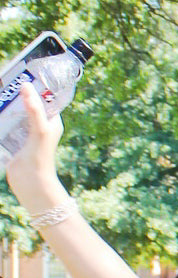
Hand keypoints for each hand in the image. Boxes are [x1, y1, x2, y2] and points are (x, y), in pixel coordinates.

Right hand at [5, 82, 65, 213]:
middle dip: (16, 92)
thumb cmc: (41, 157)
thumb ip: (34, 109)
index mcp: (51, 121)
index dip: (35, 84)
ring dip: (6, 103)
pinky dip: (1, 115)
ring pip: (14, 111)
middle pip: (26, 102)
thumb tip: (26, 86)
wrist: (31, 183)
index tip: (23, 71)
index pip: (44, 97)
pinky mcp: (13, 140)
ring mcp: (25, 132)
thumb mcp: (40, 129)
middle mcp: (39, 124)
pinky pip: (5, 123)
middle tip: (4, 78)